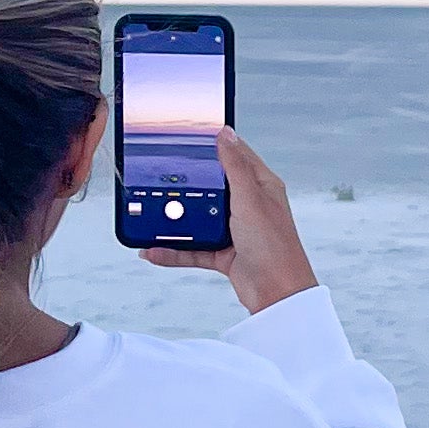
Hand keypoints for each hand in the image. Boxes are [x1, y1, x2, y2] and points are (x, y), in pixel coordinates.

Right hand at [141, 128, 319, 315]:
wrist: (276, 295)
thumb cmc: (274, 246)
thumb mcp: (250, 199)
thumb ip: (234, 166)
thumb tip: (225, 133)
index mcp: (261, 187)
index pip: (237, 156)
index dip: (216, 145)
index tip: (190, 135)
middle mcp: (248, 206)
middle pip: (212, 187)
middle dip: (188, 183)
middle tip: (161, 172)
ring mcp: (235, 230)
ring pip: (199, 219)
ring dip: (177, 220)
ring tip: (152, 214)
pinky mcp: (224, 254)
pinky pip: (193, 249)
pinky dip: (174, 251)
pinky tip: (154, 250)